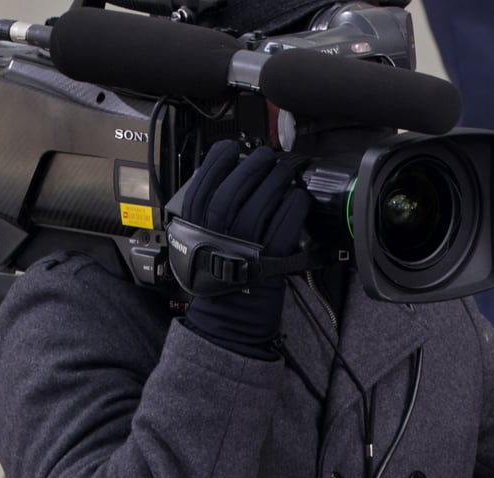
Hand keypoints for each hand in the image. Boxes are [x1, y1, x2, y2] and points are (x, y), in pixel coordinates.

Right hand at [170, 141, 309, 358]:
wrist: (229, 313)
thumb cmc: (214, 274)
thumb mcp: (194, 238)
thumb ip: (203, 211)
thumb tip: (222, 178)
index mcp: (195, 222)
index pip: (206, 180)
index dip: (222, 159)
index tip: (234, 149)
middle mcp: (219, 229)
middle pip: (239, 186)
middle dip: (256, 165)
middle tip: (267, 157)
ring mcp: (245, 241)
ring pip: (264, 201)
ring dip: (278, 181)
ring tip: (284, 173)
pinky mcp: (272, 255)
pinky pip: (287, 223)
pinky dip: (295, 206)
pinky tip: (298, 197)